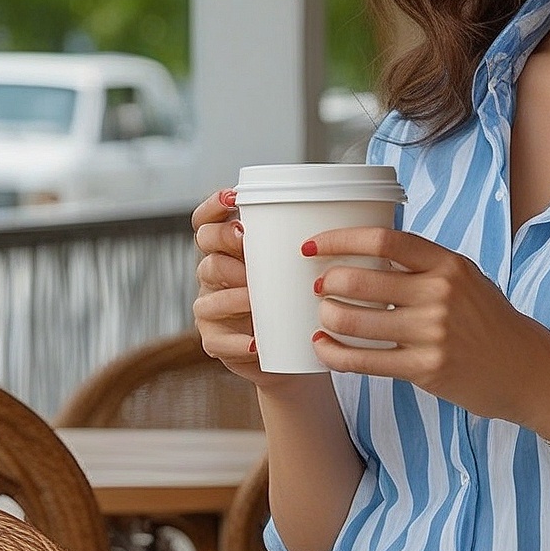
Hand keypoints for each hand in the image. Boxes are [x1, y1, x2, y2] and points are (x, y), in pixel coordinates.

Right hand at [190, 189, 317, 390]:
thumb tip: (344, 215)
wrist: (295, 353)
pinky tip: (256, 342)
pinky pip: (216, 340)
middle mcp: (214, 275)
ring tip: (254, 296)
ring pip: (208, 295)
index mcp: (229, 252)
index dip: (213, 206)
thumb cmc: (299, 302)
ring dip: (231, 293)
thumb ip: (307, 246)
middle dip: (223, 239)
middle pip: (205, 248)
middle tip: (247, 242)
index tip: (234, 197)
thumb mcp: (302, 269)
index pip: (207, 222)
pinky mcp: (215, 341)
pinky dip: (237, 341)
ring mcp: (211, 309)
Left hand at [306, 227, 549, 438]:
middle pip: (360, 279)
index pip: (383, 240)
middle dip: (327, 283)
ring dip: (328, 316)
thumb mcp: (466, 279)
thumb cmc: (491, 322)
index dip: (339, 239)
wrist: (527, 369)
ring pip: (355, 320)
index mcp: (448, 264)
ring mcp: (432, 333)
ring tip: (324, 317)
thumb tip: (366, 257)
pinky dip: (334, 352)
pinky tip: (323, 346)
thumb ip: (424, 267)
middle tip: (319, 287)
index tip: (312, 245)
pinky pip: (364, 360)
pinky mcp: (425, 368)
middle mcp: (439, 294)